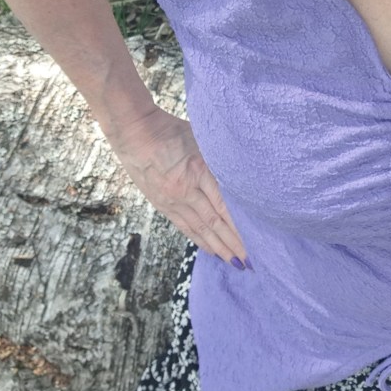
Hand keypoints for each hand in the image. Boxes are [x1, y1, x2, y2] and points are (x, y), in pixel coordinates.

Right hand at [109, 107, 249, 269]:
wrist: (134, 132)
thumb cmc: (171, 129)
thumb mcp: (202, 138)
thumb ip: (220, 157)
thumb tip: (245, 172)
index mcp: (199, 170)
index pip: (225, 206)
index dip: (240, 227)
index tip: (256, 241)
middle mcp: (186, 190)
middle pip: (215, 222)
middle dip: (234, 244)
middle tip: (252, 261)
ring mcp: (172, 200)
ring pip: (200, 228)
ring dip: (219, 247)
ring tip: (235, 262)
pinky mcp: (162, 204)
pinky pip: (184, 226)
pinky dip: (199, 239)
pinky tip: (211, 249)